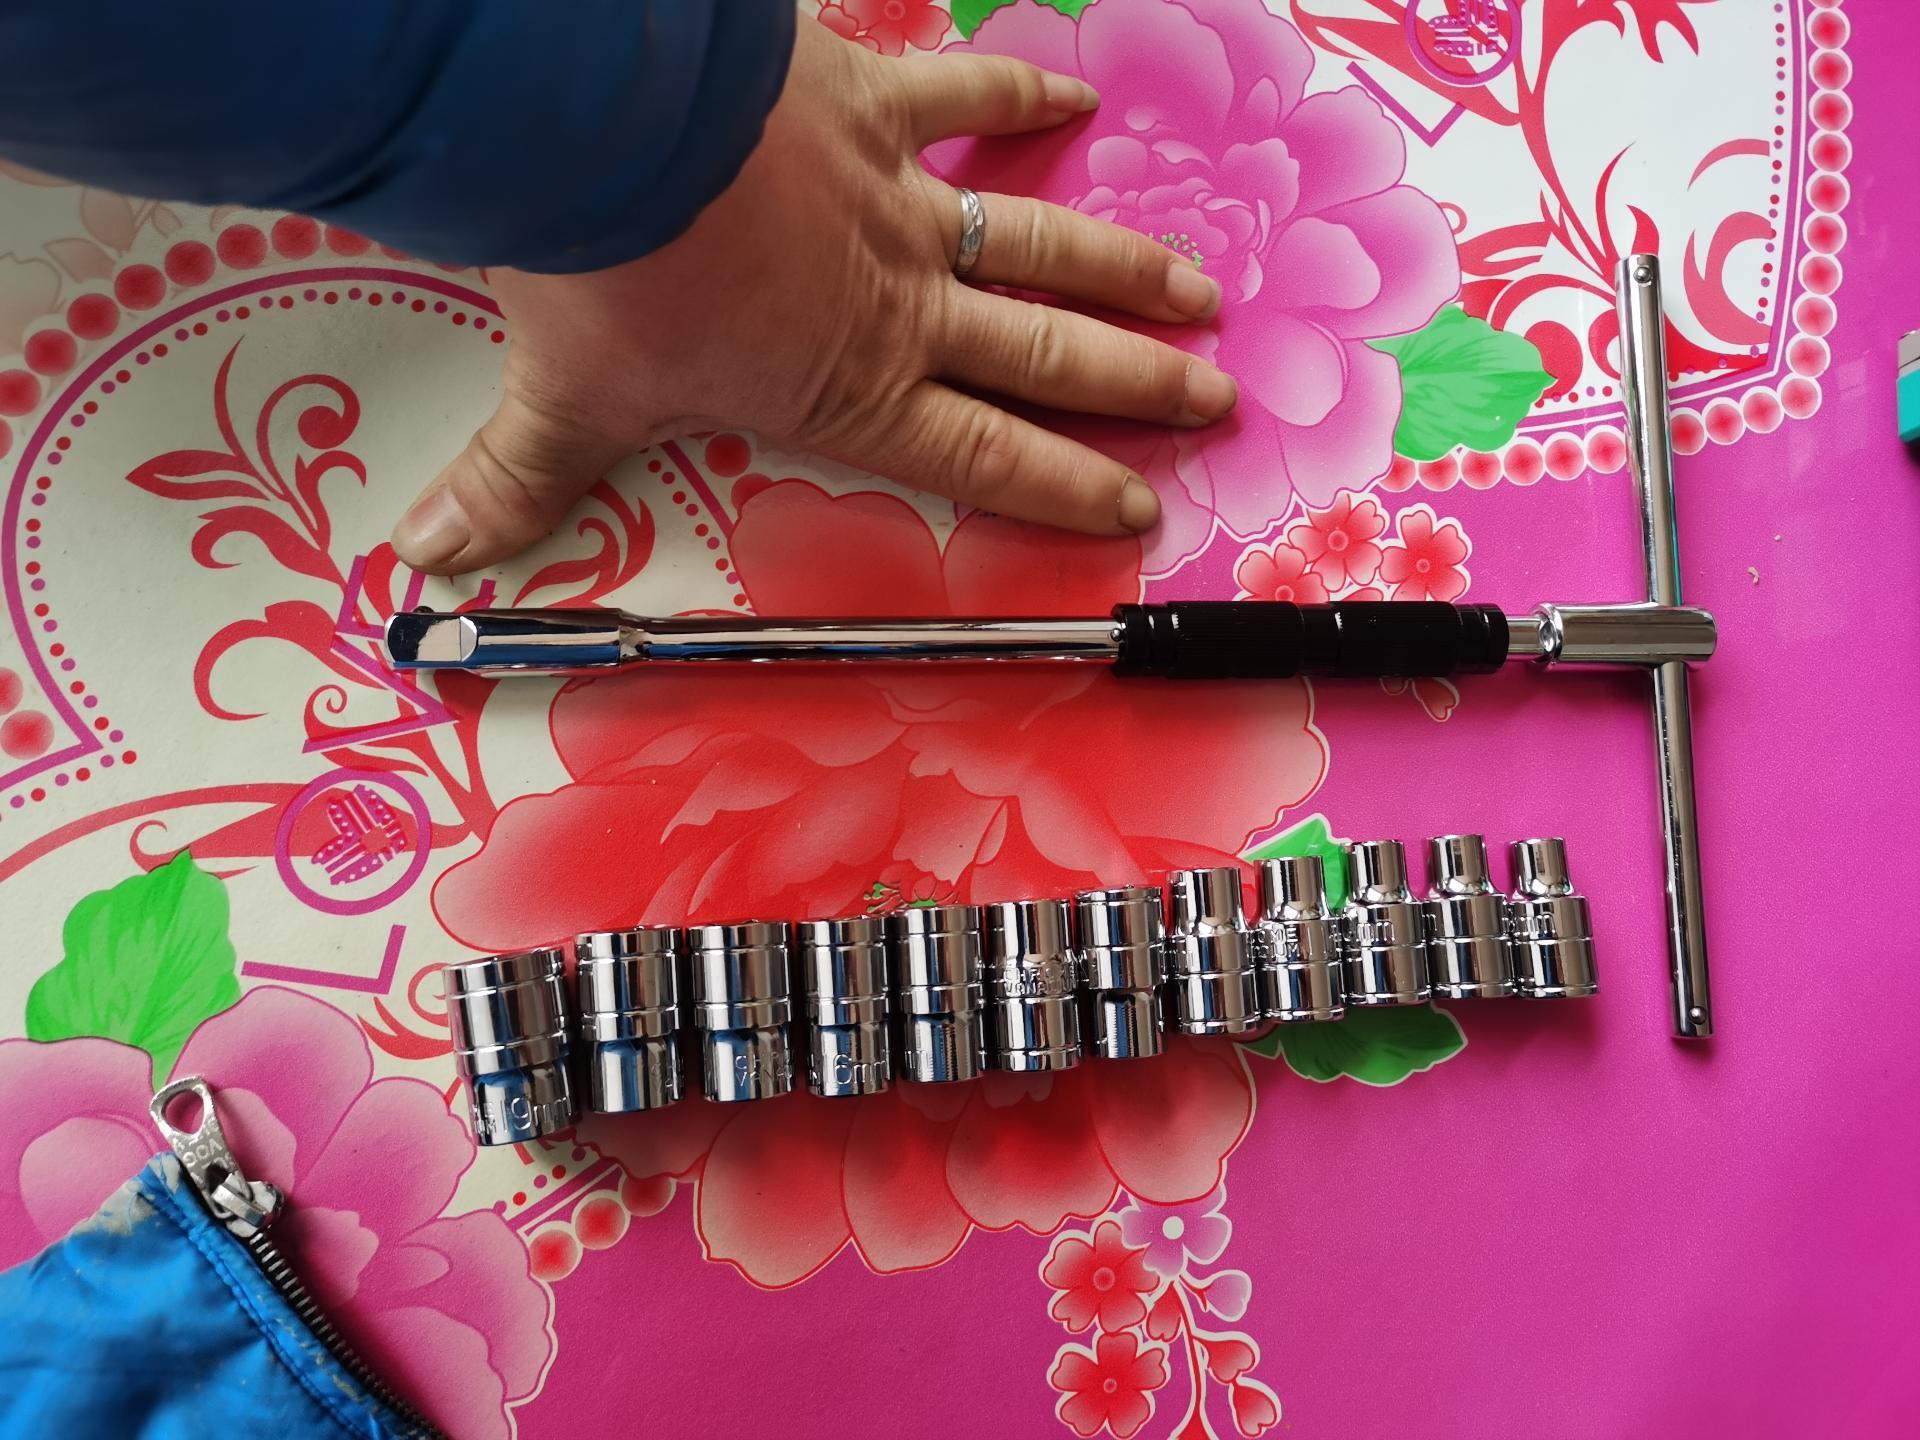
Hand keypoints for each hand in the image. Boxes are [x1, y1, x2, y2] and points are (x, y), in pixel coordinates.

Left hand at [392, 19, 1236, 573]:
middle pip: (1041, 353)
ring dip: (1119, 266)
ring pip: (1036, 239)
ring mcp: (893, 198)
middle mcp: (895, 303)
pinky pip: (962, 95)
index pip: (982, 457)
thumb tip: (427, 562)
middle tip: (1214, 398)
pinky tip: (1071, 88)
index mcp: (844, 388)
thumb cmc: (602, 278)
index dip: (1066, 487)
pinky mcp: (868, 98)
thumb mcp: (560, 398)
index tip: (1140, 503)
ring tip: (1195, 289)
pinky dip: (1016, 91)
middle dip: (1133, 383)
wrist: (604, 130)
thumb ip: (513, 482)